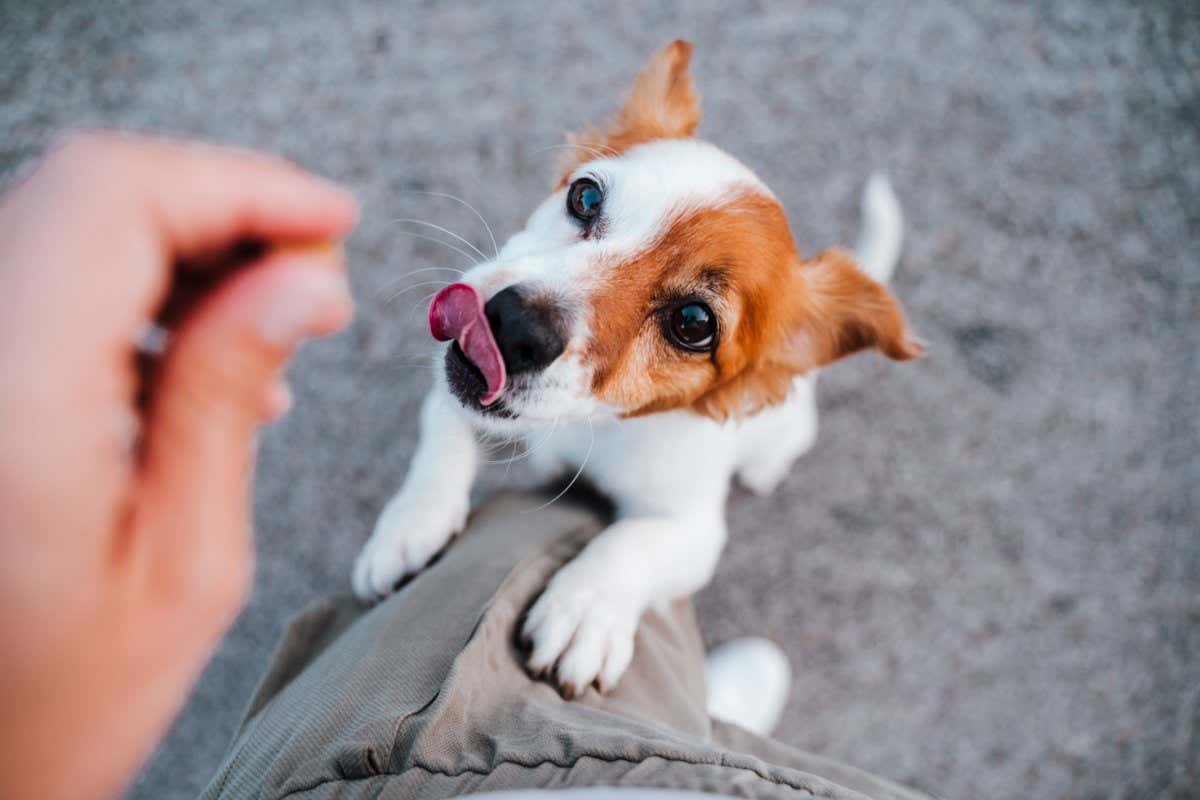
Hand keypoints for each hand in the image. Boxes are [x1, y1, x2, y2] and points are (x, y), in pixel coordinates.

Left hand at [0, 133, 356, 799]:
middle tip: (316, 277)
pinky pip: (49, 280)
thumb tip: (301, 280)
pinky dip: (137, 286)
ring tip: (272, 325)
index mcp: (13, 403)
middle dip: (223, 210)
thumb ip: (226, 395)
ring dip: (185, 246)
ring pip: (69, 224)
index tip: (333, 221)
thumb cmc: (56, 701)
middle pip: (89, 194)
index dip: (240, 185)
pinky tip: (200, 355)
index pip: (116, 201)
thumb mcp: (185, 560)